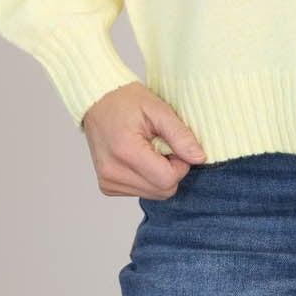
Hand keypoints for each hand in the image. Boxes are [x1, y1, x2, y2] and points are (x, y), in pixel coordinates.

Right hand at [81, 80, 207, 197]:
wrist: (97, 102)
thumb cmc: (126, 101)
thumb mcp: (158, 109)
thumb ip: (180, 135)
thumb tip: (199, 158)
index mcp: (125, 151)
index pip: (168, 179)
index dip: (180, 165)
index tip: (173, 146)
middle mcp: (113, 172)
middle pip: (163, 190)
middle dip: (170, 171)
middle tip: (161, 147)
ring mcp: (108, 182)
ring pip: (154, 194)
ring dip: (159, 175)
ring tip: (148, 150)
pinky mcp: (107, 187)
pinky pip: (141, 192)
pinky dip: (147, 178)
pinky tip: (138, 159)